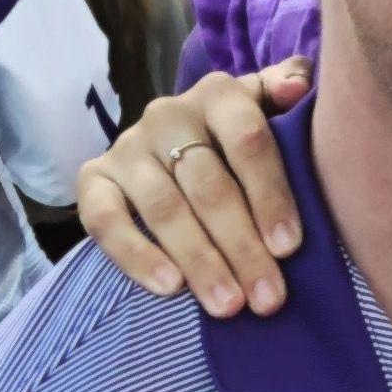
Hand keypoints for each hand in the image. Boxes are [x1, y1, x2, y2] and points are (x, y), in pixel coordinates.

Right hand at [73, 62, 310, 316]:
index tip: (289, 248)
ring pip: (164, 209)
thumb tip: (298, 88)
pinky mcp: (93, 178)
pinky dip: (137, 256)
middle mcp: (167, 114)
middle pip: (208, 185)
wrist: (172, 139)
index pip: (248, 141)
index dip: (270, 195)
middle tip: (267, 296)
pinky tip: (169, 289)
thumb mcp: (267, 107)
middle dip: (241, 246)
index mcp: (218, 94)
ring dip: (199, 261)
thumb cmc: (237, 134)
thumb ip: (289, 86)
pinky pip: (106, 220)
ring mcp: (126, 146)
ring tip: (228, 304)